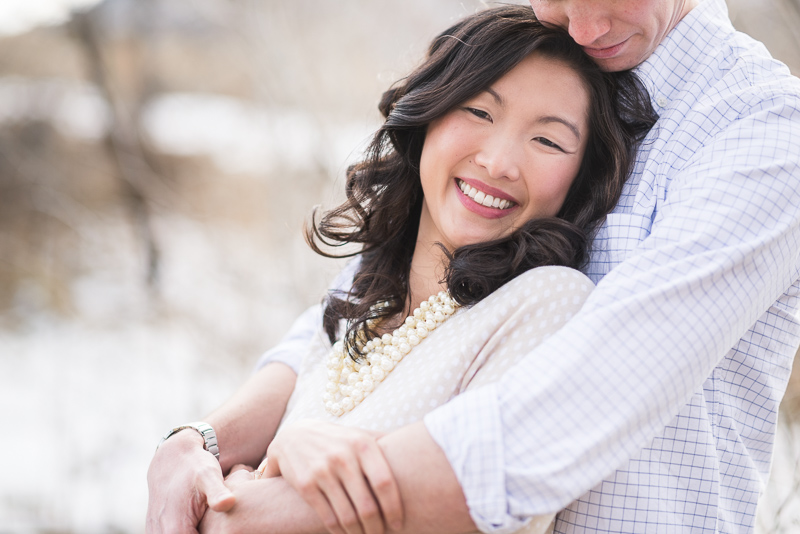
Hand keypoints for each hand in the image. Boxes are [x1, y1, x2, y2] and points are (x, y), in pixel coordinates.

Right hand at [146, 430, 235, 533]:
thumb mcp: (209, 475)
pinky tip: (202, 525)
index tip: (228, 530)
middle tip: (223, 526)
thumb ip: (218, 492)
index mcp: (175, 529)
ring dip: (200, 532)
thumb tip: (227, 503)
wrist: (172, 457)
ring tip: (214, 524)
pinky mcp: (156, 531)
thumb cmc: (195, 466)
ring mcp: (155, 533)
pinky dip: (189, 531)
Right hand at [265, 420, 402, 533]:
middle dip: (377, 528)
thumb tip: (423, 448)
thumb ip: (385, 444)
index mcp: (362, 444)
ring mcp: (322, 471)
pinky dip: (340, 531)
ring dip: (359, 533)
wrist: (293, 435)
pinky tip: (347, 533)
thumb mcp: (360, 435)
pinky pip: (328, 518)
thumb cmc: (338, 439)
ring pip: (348, 516)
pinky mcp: (306, 485)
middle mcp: (343, 456)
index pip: (385, 482)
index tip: (399, 524)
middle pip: (367, 505)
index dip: (394, 508)